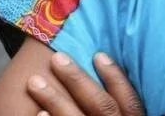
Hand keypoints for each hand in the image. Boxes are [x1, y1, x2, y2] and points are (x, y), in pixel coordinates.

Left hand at [26, 52, 142, 115]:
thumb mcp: (122, 115)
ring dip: (55, 101)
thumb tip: (101, 59)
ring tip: (34, 82)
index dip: (116, 78)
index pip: (130, 102)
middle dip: (78, 81)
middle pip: (102, 107)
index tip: (98, 54)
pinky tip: (38, 113)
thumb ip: (118, 101)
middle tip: (57, 59)